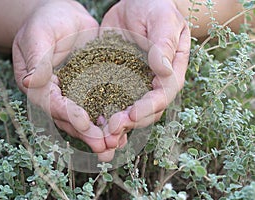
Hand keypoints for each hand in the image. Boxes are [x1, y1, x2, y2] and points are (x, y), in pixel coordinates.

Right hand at [12, 0, 108, 158]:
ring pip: (88, 117)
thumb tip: (30, 82)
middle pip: (71, 119)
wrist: (63, 15)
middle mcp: (57, 95)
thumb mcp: (38, 35)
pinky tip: (126, 127)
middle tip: (105, 147)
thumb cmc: (45, 21)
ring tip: (117, 144)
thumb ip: (36, 58)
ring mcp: (75, 93)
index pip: (52, 104)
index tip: (84, 123)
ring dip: (102, 132)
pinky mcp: (92, 86)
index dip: (68, 115)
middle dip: (88, 134)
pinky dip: (112, 116)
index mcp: (39, 86)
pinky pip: (102, 104)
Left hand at [101, 0, 190, 148]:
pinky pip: (109, 98)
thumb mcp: (163, 20)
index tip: (132, 114)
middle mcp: (152, 83)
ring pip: (126, 110)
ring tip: (100, 133)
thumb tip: (164, 71)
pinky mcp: (115, 80)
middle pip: (145, 110)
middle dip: (129, 122)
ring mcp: (134, 84)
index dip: (148, 107)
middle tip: (111, 129)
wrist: (136, 3)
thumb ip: (164, 44)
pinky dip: (100, 111)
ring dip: (114, 124)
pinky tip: (88, 118)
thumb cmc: (156, 7)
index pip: (163, 95)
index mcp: (170, 73)